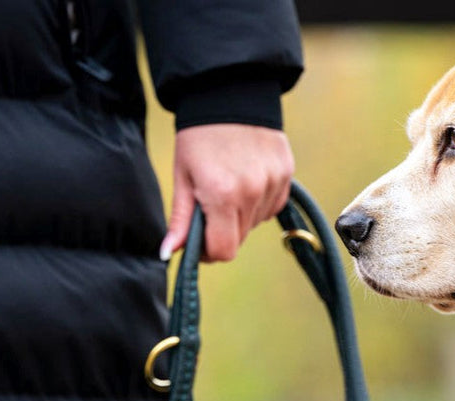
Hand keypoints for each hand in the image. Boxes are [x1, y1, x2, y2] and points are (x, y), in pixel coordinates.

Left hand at [159, 124, 294, 261]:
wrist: (229, 93)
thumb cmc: (199, 136)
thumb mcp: (183, 176)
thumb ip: (180, 220)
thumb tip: (168, 254)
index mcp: (222, 195)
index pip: (223, 251)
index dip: (208, 252)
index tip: (199, 239)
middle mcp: (252, 193)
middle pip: (239, 239)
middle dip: (222, 231)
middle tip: (210, 205)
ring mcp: (273, 184)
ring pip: (255, 223)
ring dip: (240, 216)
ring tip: (229, 185)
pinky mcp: (286, 176)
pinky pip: (271, 207)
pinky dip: (258, 202)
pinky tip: (247, 179)